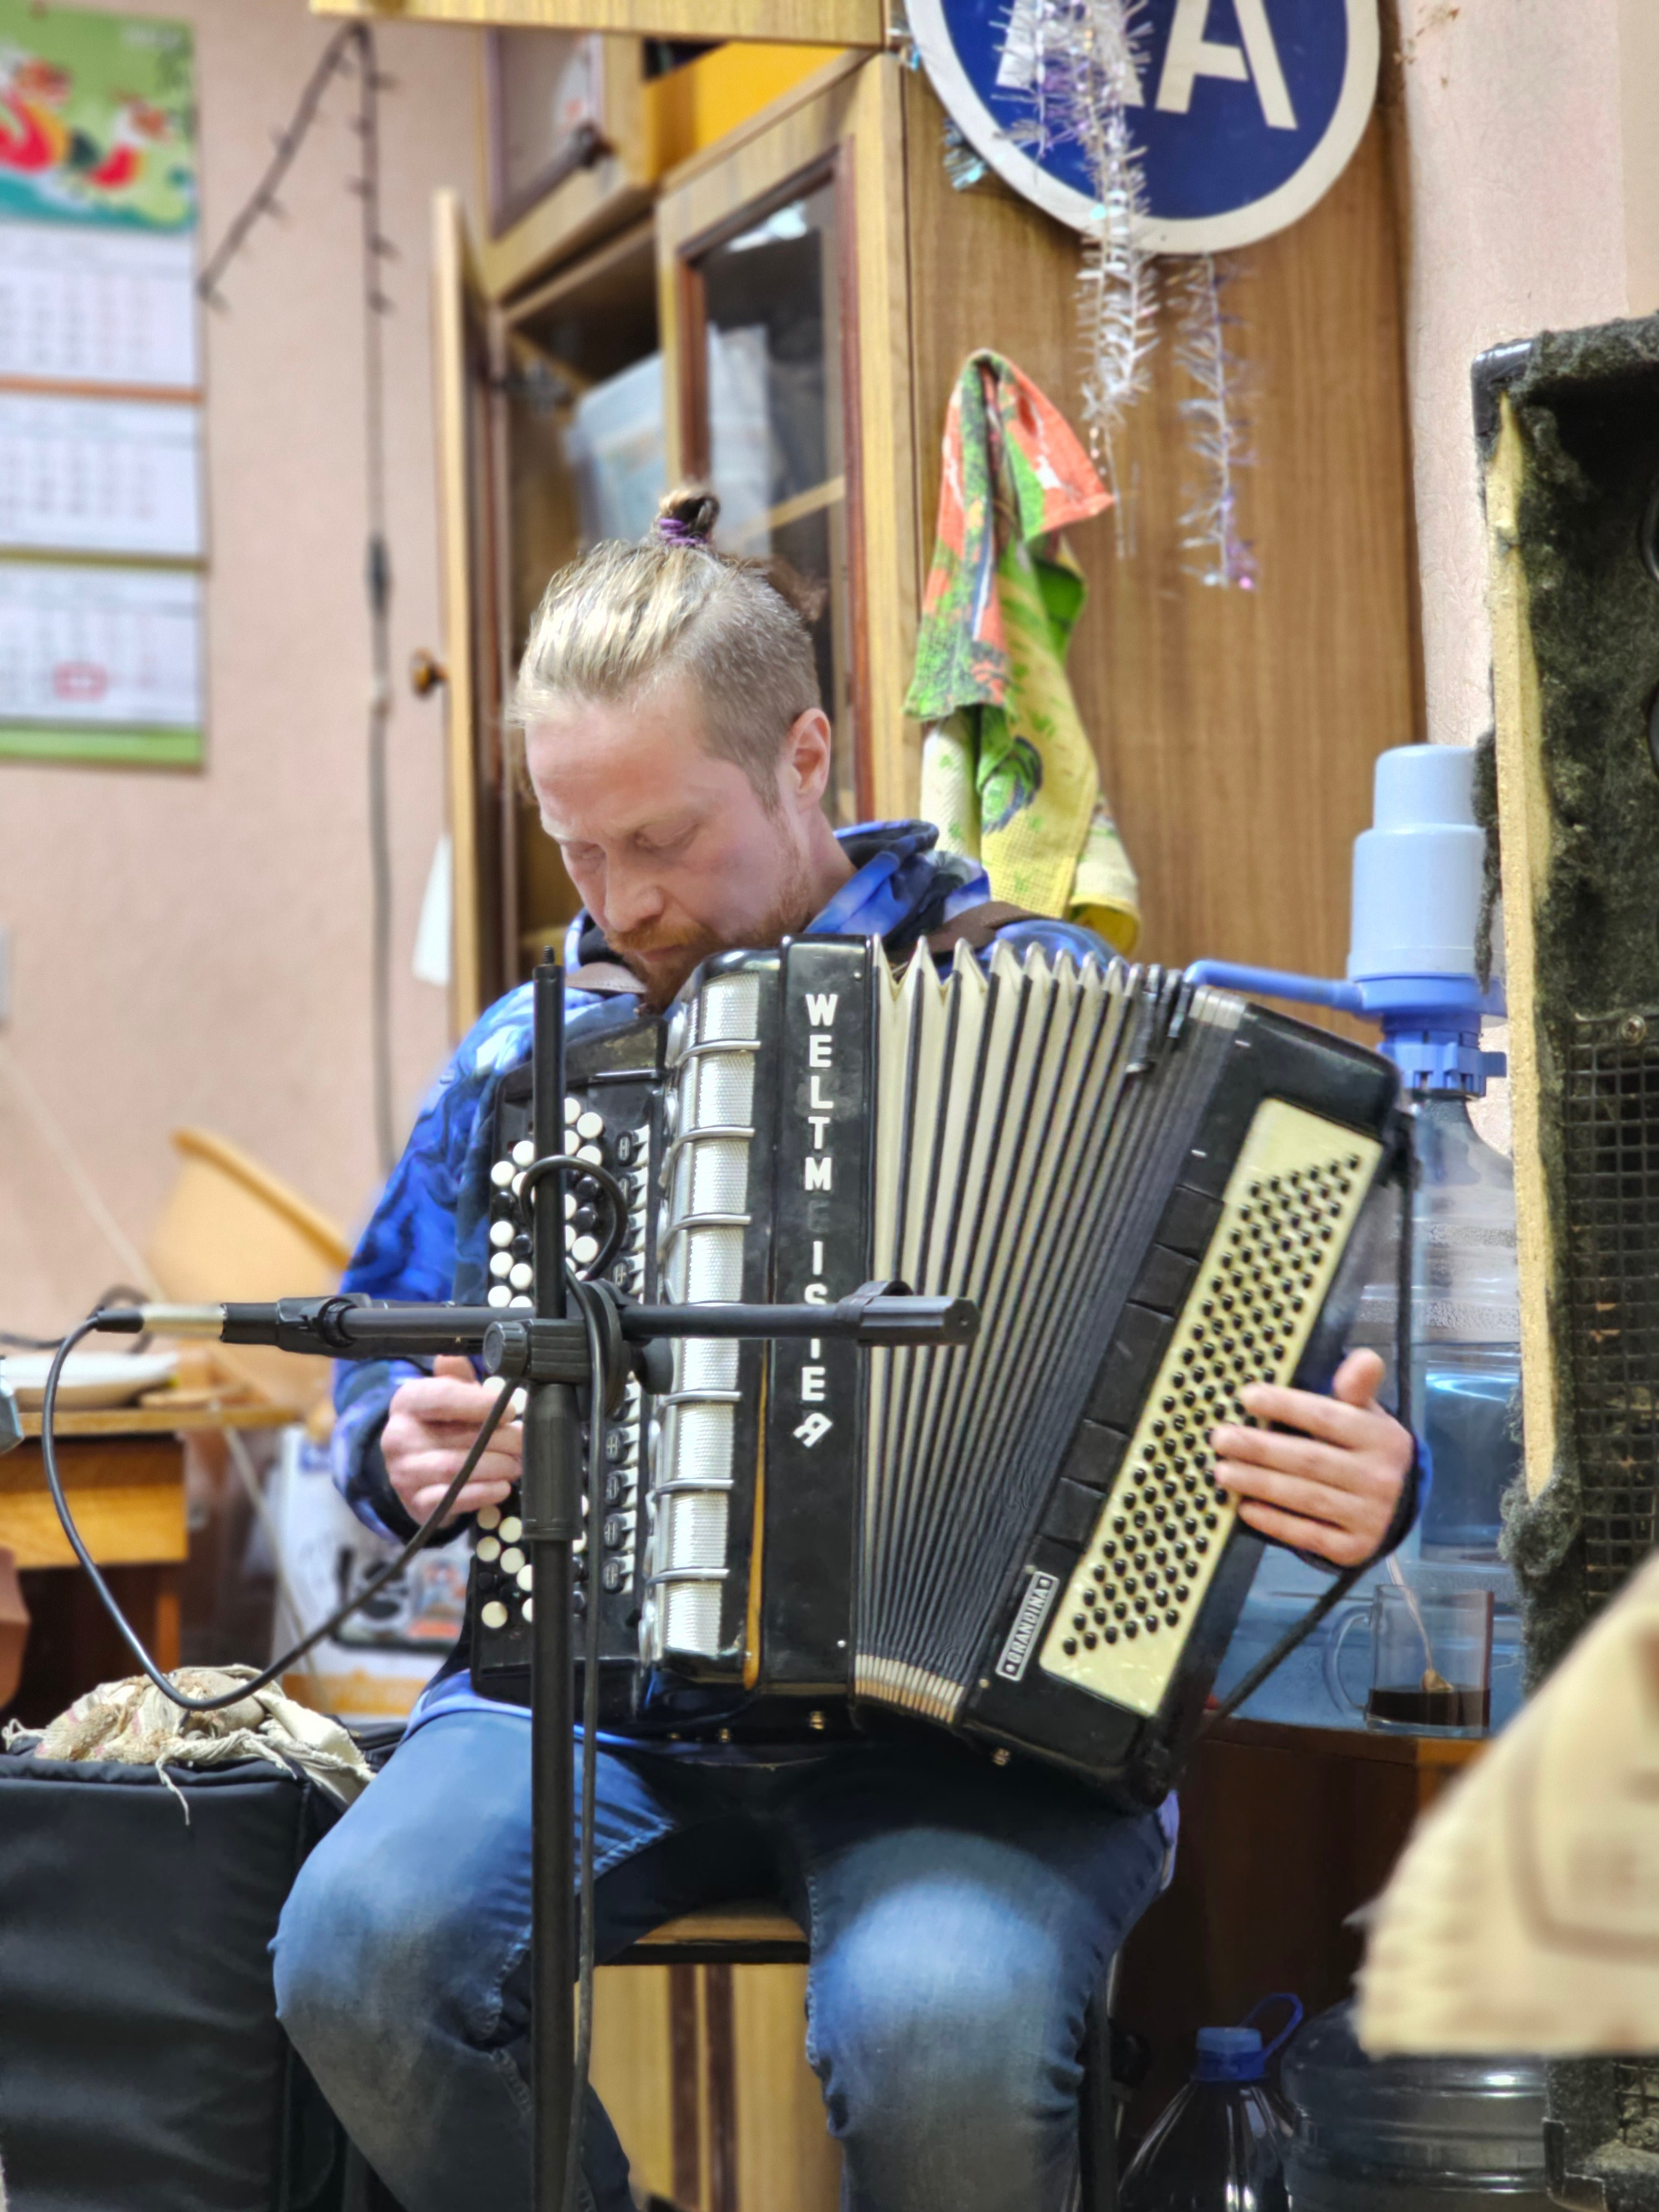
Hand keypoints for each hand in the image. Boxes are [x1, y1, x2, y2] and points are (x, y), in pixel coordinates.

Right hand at [382, 1354, 521, 1524]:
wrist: (416, 1472)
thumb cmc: (441, 1426)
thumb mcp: (449, 1394)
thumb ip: (458, 1375)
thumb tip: (458, 1355)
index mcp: (407, 1402)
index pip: (443, 1397)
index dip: (482, 1404)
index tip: (512, 1410)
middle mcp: (398, 1436)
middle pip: (459, 1437)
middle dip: (502, 1440)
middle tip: (525, 1441)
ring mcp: (404, 1472)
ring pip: (457, 1470)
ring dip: (497, 1466)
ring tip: (517, 1463)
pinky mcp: (415, 1503)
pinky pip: (453, 1499)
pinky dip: (483, 1493)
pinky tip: (502, 1486)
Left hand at [1209, 1348, 1413, 1568]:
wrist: (1396, 1506)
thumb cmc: (1365, 1450)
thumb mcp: (1367, 1416)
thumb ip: (1357, 1389)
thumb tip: (1361, 1359)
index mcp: (1381, 1437)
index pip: (1327, 1418)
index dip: (1286, 1406)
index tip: (1247, 1397)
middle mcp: (1379, 1478)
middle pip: (1310, 1459)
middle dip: (1260, 1448)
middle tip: (1220, 1438)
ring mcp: (1369, 1517)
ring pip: (1305, 1497)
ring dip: (1258, 1483)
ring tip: (1222, 1471)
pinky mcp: (1354, 1549)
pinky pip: (1308, 1535)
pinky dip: (1275, 1521)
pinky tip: (1245, 1508)